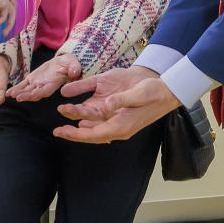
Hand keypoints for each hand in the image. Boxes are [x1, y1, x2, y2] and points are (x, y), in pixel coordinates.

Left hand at [9, 55, 82, 102]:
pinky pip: (23, 85)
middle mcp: (44, 86)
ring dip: (19, 93)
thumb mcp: (74, 64)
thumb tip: (74, 73)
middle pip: (34, 93)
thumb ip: (74, 69)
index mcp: (54, 84)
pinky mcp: (32, 79)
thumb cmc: (70, 64)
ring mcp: (37, 83)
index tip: (31, 96)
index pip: (45, 91)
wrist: (63, 63)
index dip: (38, 94)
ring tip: (10, 94)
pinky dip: (16, 88)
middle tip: (17, 97)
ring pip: (27, 90)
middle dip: (26, 96)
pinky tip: (8, 92)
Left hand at [55, 71, 178, 143]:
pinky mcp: (116, 109)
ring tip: (63, 119)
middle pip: (91, 133)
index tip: (63, 132)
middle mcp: (117, 125)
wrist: (166, 88)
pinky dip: (87, 114)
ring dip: (78, 121)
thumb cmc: (154, 92)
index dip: (77, 134)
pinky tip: (77, 110)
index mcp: (122, 126)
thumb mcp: (139, 94)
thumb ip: (121, 100)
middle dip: (73, 132)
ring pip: (93, 124)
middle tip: (57, 131)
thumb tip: (105, 106)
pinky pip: (98, 115)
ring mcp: (116, 118)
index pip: (95, 134)